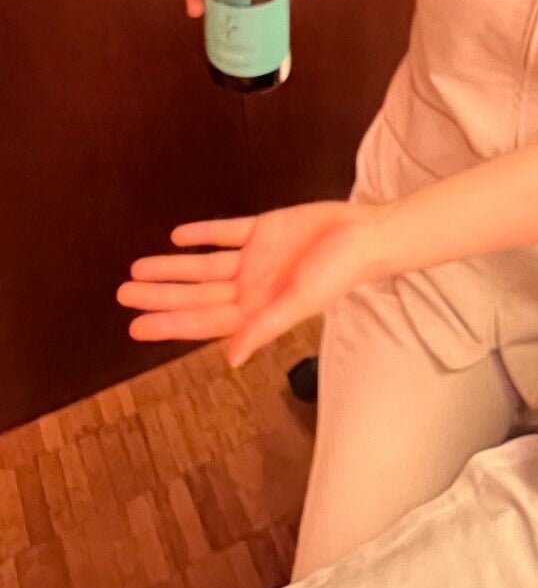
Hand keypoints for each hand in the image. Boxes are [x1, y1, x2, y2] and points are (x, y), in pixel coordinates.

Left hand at [116, 200, 386, 366]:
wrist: (365, 233)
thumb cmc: (340, 274)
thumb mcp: (299, 303)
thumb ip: (264, 328)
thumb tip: (230, 359)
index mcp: (257, 308)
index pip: (203, 321)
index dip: (169, 324)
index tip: (135, 328)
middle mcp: (251, 286)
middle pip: (196, 294)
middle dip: (160, 296)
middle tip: (123, 295)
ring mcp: (255, 258)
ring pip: (203, 265)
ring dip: (172, 267)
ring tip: (138, 268)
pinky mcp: (264, 229)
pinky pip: (226, 232)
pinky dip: (202, 234)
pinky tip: (178, 236)